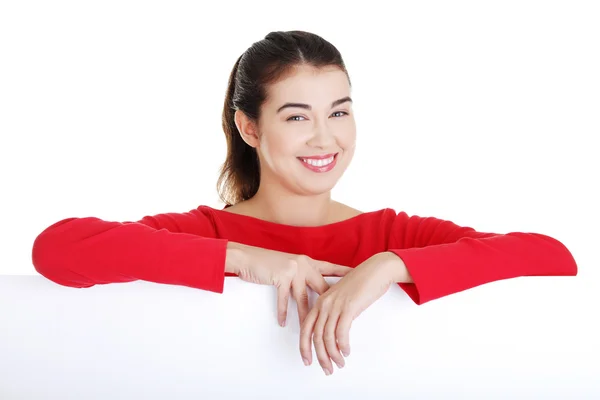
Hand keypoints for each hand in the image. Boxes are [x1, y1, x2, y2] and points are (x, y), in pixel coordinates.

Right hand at [225, 242, 352, 326]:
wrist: (247, 256)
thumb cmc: (267, 263)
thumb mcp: (289, 266)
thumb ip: (302, 276)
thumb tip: (315, 290)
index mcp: (308, 262)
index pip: (331, 268)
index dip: (345, 272)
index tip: (359, 273)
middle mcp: (303, 264)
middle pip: (321, 289)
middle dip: (329, 305)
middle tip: (341, 318)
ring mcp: (293, 270)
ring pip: (304, 299)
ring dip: (305, 317)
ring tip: (310, 333)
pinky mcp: (281, 276)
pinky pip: (284, 299)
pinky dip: (283, 313)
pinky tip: (283, 323)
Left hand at [299, 251, 407, 374]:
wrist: (376, 270)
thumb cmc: (362, 283)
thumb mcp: (342, 298)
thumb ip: (335, 313)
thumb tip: (334, 335)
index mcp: (321, 301)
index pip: (306, 328)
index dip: (304, 347)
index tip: (308, 361)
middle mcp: (324, 304)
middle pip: (314, 336)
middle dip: (319, 356)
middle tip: (327, 369)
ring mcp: (335, 305)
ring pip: (327, 337)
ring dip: (333, 354)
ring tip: (340, 363)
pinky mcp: (348, 307)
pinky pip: (341, 332)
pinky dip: (343, 345)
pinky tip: (346, 351)